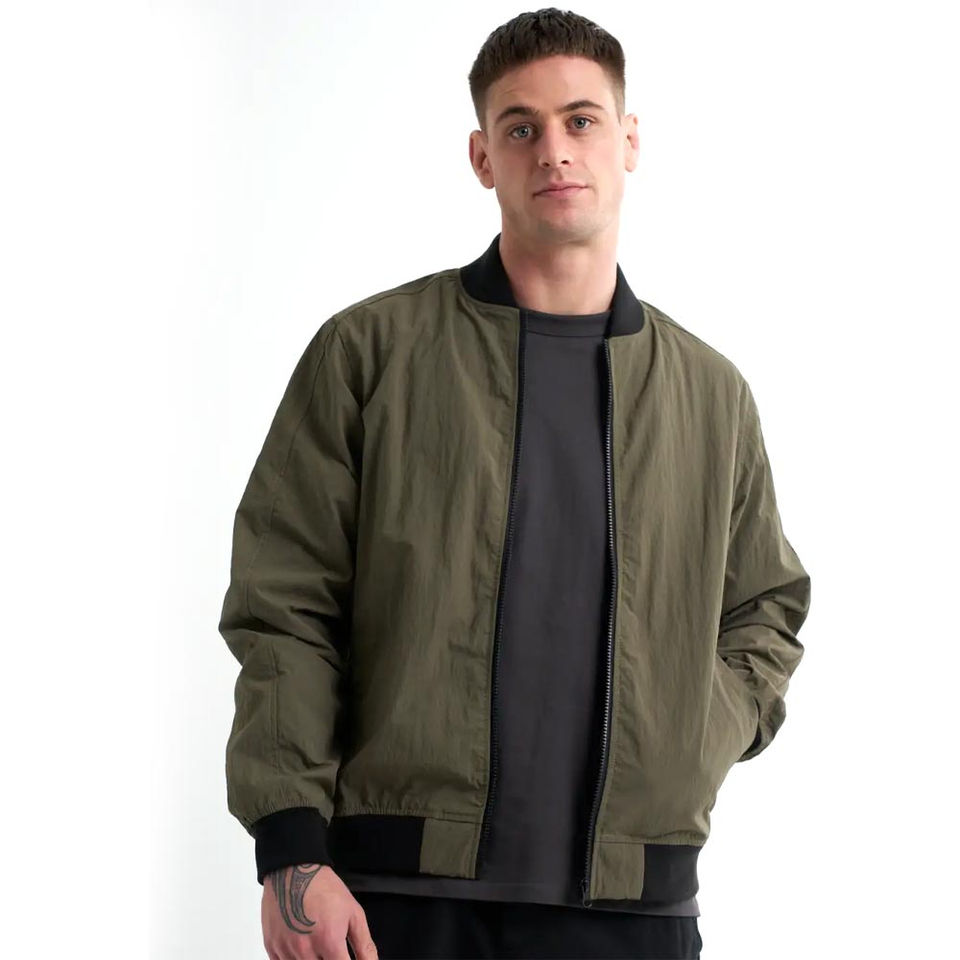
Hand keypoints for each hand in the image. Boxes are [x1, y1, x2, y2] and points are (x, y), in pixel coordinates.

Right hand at [262, 863, 377, 959]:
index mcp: (329, 941)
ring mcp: (286, 950)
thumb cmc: (323, 888)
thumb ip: (364, 945)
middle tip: (331, 950)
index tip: (344, 957)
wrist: (293, 870)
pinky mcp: (272, 948)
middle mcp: (306, 950)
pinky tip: (302, 949)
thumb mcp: (353, 913)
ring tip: (317, 946)